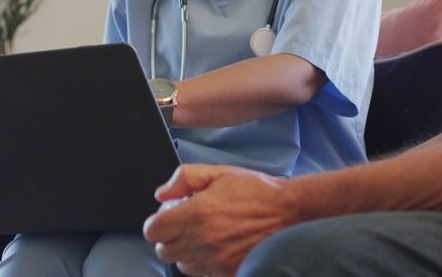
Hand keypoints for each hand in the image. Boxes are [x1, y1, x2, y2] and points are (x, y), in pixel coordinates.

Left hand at [143, 164, 294, 275]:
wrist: (288, 211)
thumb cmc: (255, 191)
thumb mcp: (219, 173)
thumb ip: (185, 178)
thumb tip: (162, 193)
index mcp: (197, 213)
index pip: (154, 230)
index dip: (158, 222)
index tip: (169, 215)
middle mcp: (203, 240)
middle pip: (163, 250)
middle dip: (170, 235)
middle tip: (186, 223)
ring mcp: (215, 260)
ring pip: (181, 264)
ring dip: (185, 251)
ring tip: (202, 235)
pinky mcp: (228, 272)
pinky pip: (202, 273)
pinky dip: (203, 263)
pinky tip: (215, 247)